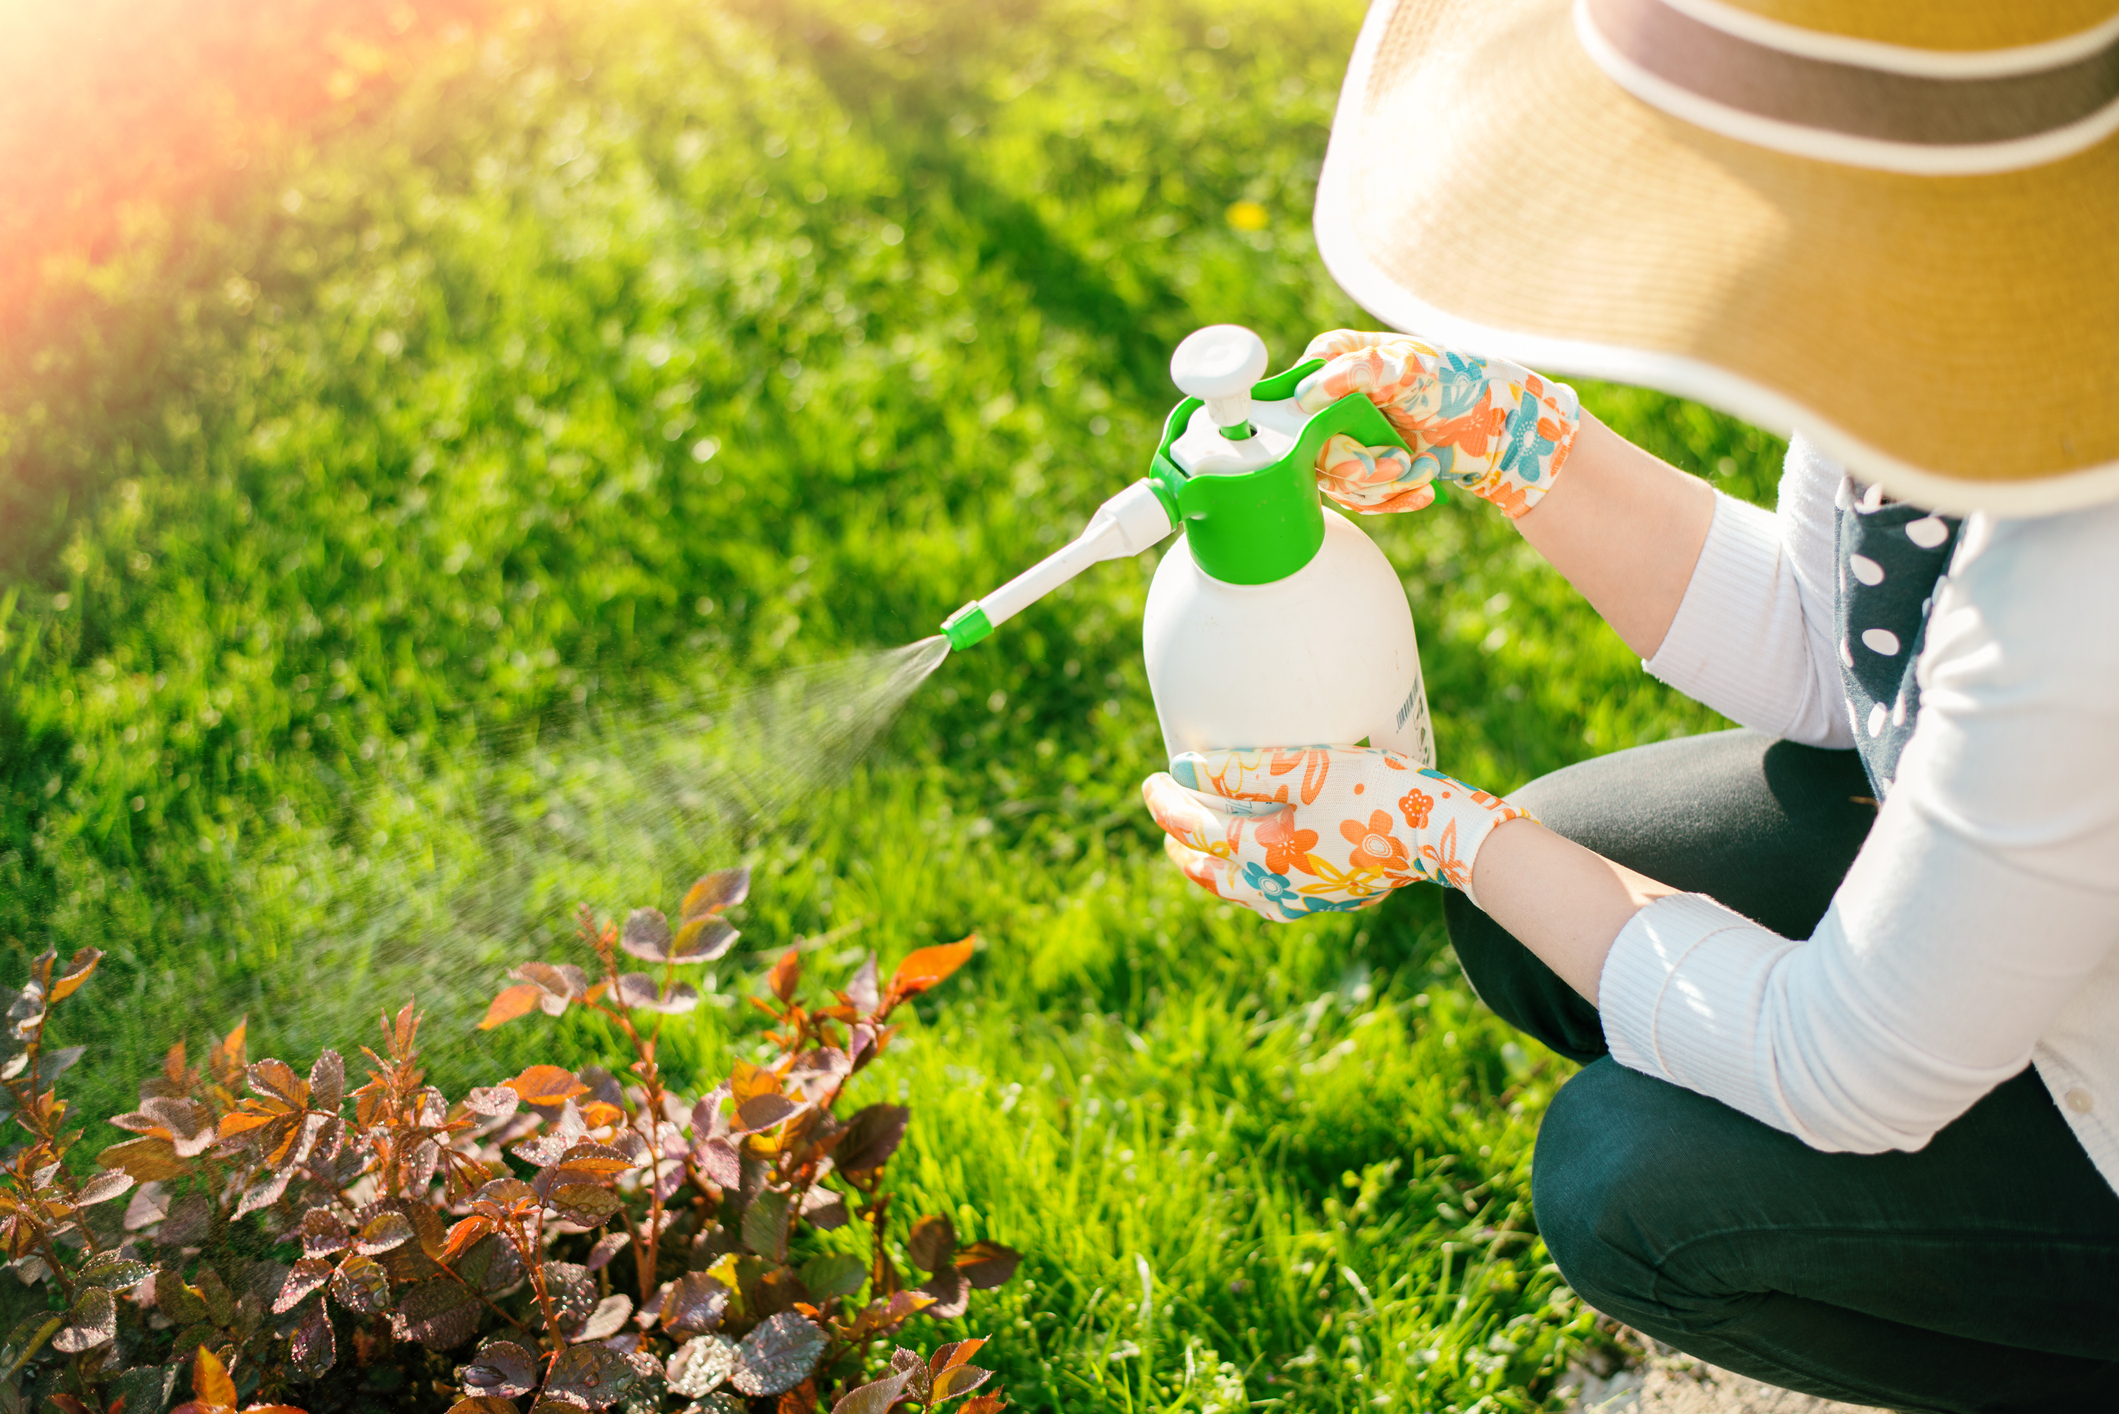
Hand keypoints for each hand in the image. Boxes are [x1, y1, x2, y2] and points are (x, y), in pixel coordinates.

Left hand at [1141, 746, 1534, 921]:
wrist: (1443, 834)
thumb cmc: (1375, 791)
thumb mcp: (1305, 768)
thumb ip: (1239, 770)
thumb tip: (1182, 769)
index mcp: (1264, 856)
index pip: (1195, 830)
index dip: (1166, 804)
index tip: (1153, 778)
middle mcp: (1278, 889)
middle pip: (1209, 873)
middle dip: (1182, 844)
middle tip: (1168, 817)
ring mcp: (1306, 901)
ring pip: (1239, 891)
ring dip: (1212, 867)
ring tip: (1200, 845)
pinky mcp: (1332, 899)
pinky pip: (1270, 896)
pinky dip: (1248, 878)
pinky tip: (1257, 864)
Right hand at [1294, 330, 1579, 519]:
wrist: (1498, 426)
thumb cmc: (1457, 382)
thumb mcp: (1410, 368)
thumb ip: (1359, 371)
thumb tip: (1307, 393)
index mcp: (1332, 361)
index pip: (1293, 400)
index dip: (1313, 431)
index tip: (1347, 443)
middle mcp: (1331, 400)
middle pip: (1310, 450)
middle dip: (1357, 466)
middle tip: (1397, 463)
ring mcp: (1346, 437)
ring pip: (1335, 482)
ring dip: (1382, 485)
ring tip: (1420, 471)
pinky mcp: (1364, 469)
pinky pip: (1358, 500)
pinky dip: (1393, 499)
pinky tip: (1423, 488)